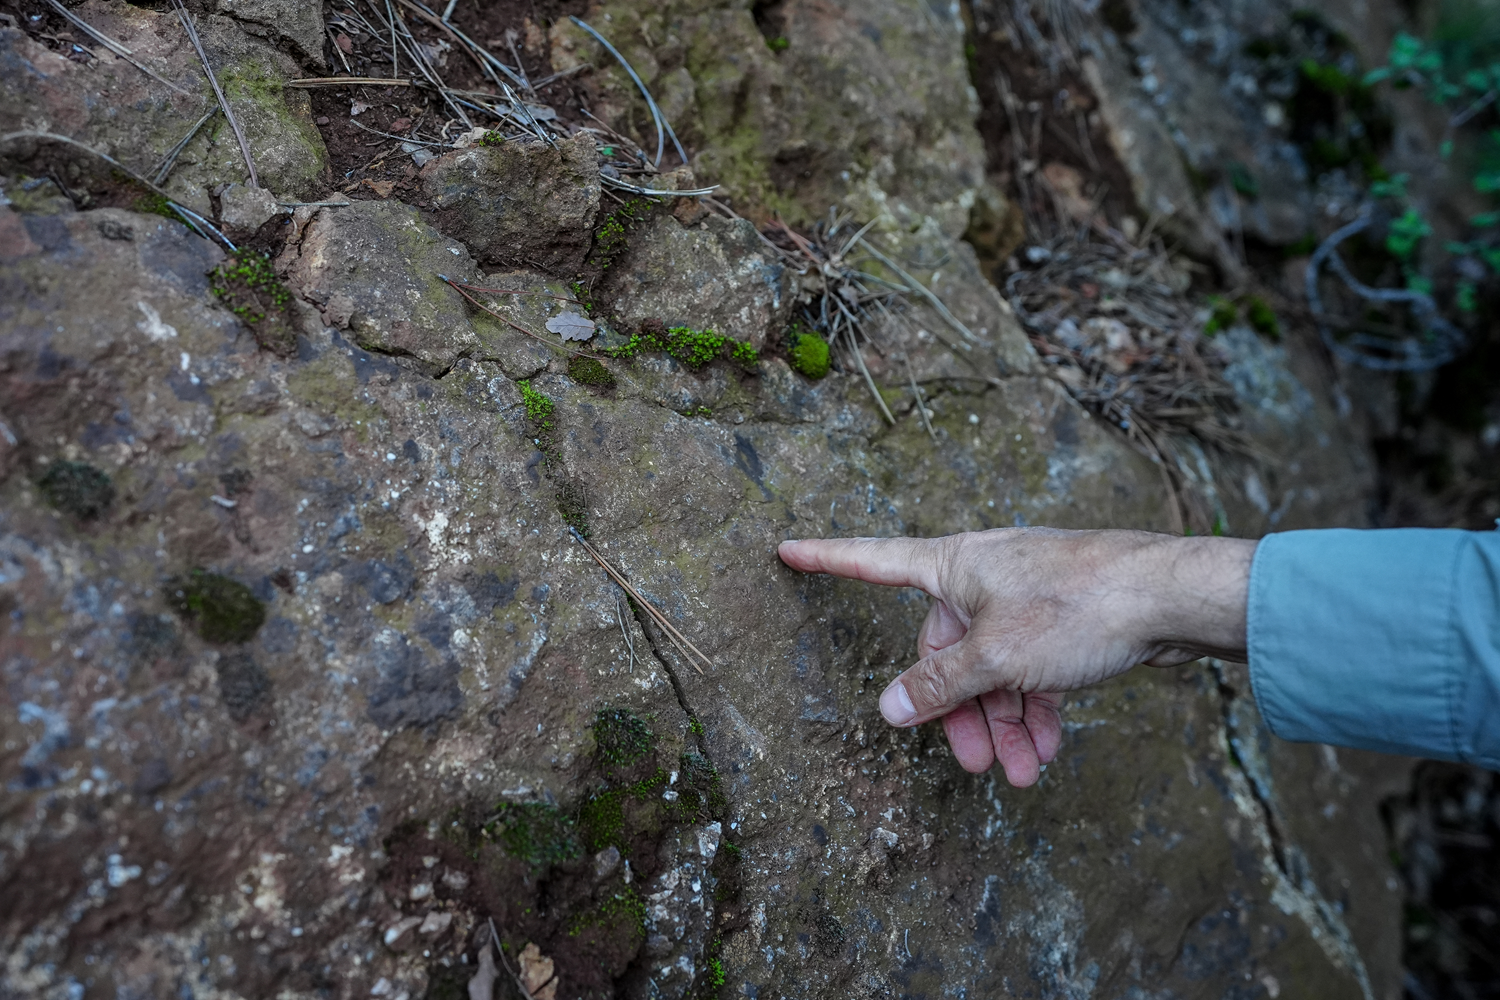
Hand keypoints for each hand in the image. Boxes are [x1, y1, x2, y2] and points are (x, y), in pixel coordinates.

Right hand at [777, 528, 1255, 786]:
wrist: (1174, 597)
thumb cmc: (1080, 606)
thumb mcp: (998, 656)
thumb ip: (939, 686)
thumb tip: (887, 708)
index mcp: (955, 565)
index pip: (872, 561)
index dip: (826, 559)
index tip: (786, 549)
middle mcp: (984, 576)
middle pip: (945, 649)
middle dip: (960, 712)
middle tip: (975, 765)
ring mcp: (1024, 598)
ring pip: (993, 669)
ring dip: (1003, 724)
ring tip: (1023, 774)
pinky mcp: (1062, 620)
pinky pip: (1030, 671)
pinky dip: (1034, 711)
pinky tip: (1046, 752)